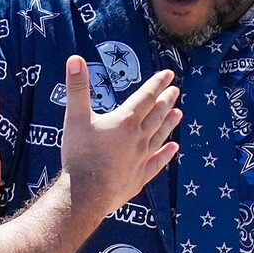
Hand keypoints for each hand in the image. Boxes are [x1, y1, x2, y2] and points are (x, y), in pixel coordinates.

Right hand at [56, 54, 180, 217]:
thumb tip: (74, 59)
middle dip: (166, 101)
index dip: (157, 84)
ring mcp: (141, 158)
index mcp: (126, 121)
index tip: (169, 74)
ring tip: (179, 113)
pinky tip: (174, 148)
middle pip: (157, 115)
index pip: (146, 97)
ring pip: (160, 136)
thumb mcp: (75, 117)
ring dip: (170, 123)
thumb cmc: (79, 154)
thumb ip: (77, 88)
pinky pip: (157, 162)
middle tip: (175, 91)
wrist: (86, 193)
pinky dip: (166, 153)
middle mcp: (138, 137)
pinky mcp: (139, 177)